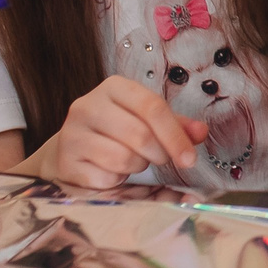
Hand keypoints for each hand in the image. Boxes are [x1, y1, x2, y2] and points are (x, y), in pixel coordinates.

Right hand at [53, 75, 205, 187]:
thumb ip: (176, 124)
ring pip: (123, 158)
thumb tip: (201, 132)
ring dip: (137, 166)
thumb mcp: (146, 119)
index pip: (152, 107)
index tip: (189, 158)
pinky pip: (105, 177)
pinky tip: (111, 170)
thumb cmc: (117, 130)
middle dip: (159, 153)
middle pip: (140, 135)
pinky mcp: (66, 161)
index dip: (175, 135)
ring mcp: (73, 133)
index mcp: (114, 87)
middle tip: (160, 158)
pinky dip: (116, 179)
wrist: (73, 148)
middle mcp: (88, 105)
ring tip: (133, 160)